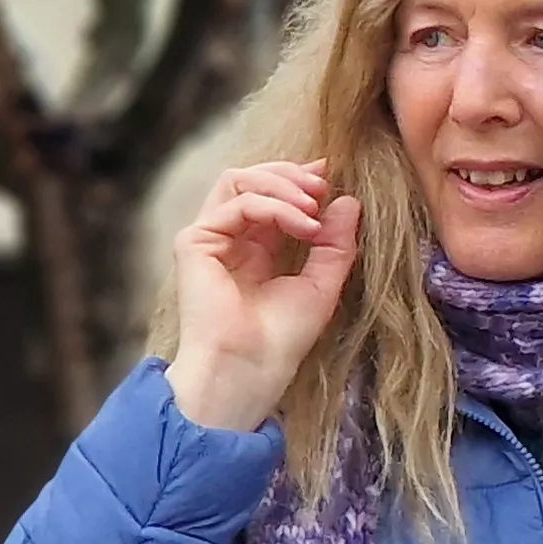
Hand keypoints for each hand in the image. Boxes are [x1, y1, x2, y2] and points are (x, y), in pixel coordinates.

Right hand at [168, 160, 359, 432]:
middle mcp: (229, 238)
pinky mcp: (194, 243)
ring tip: (314, 205)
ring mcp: (209, 238)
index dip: (298, 179)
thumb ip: (335, 243)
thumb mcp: (322, 284)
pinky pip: (238, 204)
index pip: (270, 194)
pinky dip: (276, 207)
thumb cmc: (282, 339)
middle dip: (290, 174)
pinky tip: (305, 225)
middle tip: (323, 186)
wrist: (252, 369)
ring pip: (238, 181)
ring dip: (283, 185)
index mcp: (254, 247)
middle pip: (250, 178)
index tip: (331, 178)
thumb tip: (347, 200)